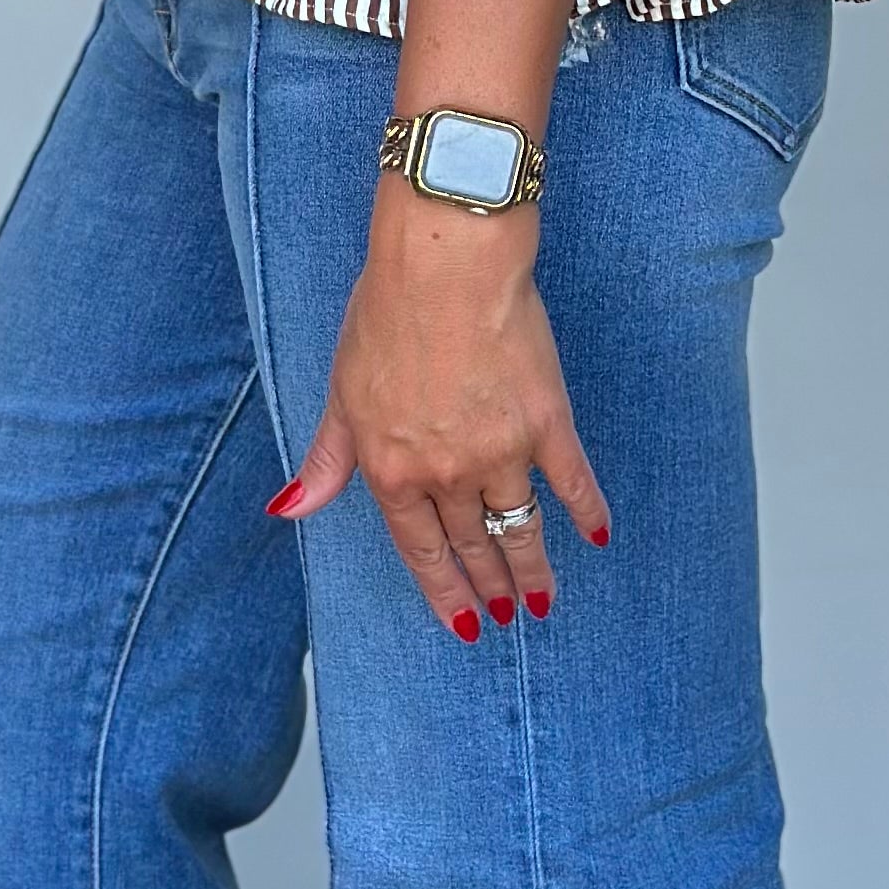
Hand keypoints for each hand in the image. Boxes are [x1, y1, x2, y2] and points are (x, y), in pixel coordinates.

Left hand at [269, 183, 611, 636]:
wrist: (445, 267)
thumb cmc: (386, 314)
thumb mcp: (342, 391)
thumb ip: (329, 458)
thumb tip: (292, 508)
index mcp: (392, 470)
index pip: (419, 549)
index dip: (442, 590)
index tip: (461, 622)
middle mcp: (447, 474)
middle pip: (472, 545)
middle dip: (489, 587)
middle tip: (506, 616)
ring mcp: (501, 453)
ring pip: (520, 528)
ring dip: (532, 570)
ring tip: (543, 601)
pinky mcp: (547, 424)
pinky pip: (572, 481)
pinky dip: (586, 512)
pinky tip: (596, 537)